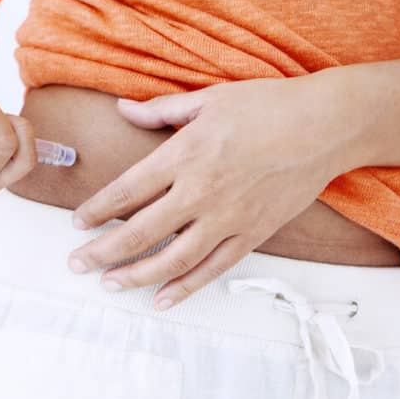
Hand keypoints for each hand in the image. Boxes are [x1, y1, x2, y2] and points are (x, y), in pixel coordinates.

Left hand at [66, 74, 354, 310]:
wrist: (323, 126)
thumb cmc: (267, 105)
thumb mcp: (209, 99)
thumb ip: (162, 110)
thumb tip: (122, 108)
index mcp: (184, 154)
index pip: (127, 190)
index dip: (97, 210)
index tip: (77, 223)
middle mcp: (201, 191)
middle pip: (140, 231)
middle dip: (102, 251)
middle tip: (76, 265)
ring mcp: (227, 218)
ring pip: (172, 259)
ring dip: (136, 275)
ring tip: (110, 284)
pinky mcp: (252, 234)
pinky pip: (213, 269)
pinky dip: (186, 288)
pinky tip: (162, 299)